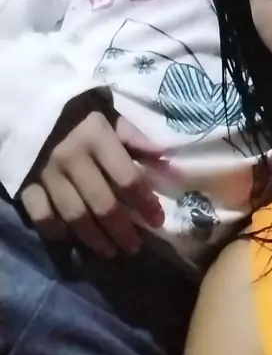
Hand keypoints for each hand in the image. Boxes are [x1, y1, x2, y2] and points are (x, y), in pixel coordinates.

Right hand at [21, 110, 165, 257]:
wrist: (30, 103)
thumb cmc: (78, 112)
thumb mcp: (109, 115)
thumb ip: (134, 137)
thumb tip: (163, 158)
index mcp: (96, 137)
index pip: (128, 179)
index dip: (145, 203)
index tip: (157, 220)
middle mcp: (72, 158)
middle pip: (103, 205)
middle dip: (123, 230)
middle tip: (135, 246)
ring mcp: (46, 174)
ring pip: (74, 216)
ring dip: (95, 239)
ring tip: (110, 250)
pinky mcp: (26, 183)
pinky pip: (42, 216)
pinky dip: (56, 230)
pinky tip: (69, 237)